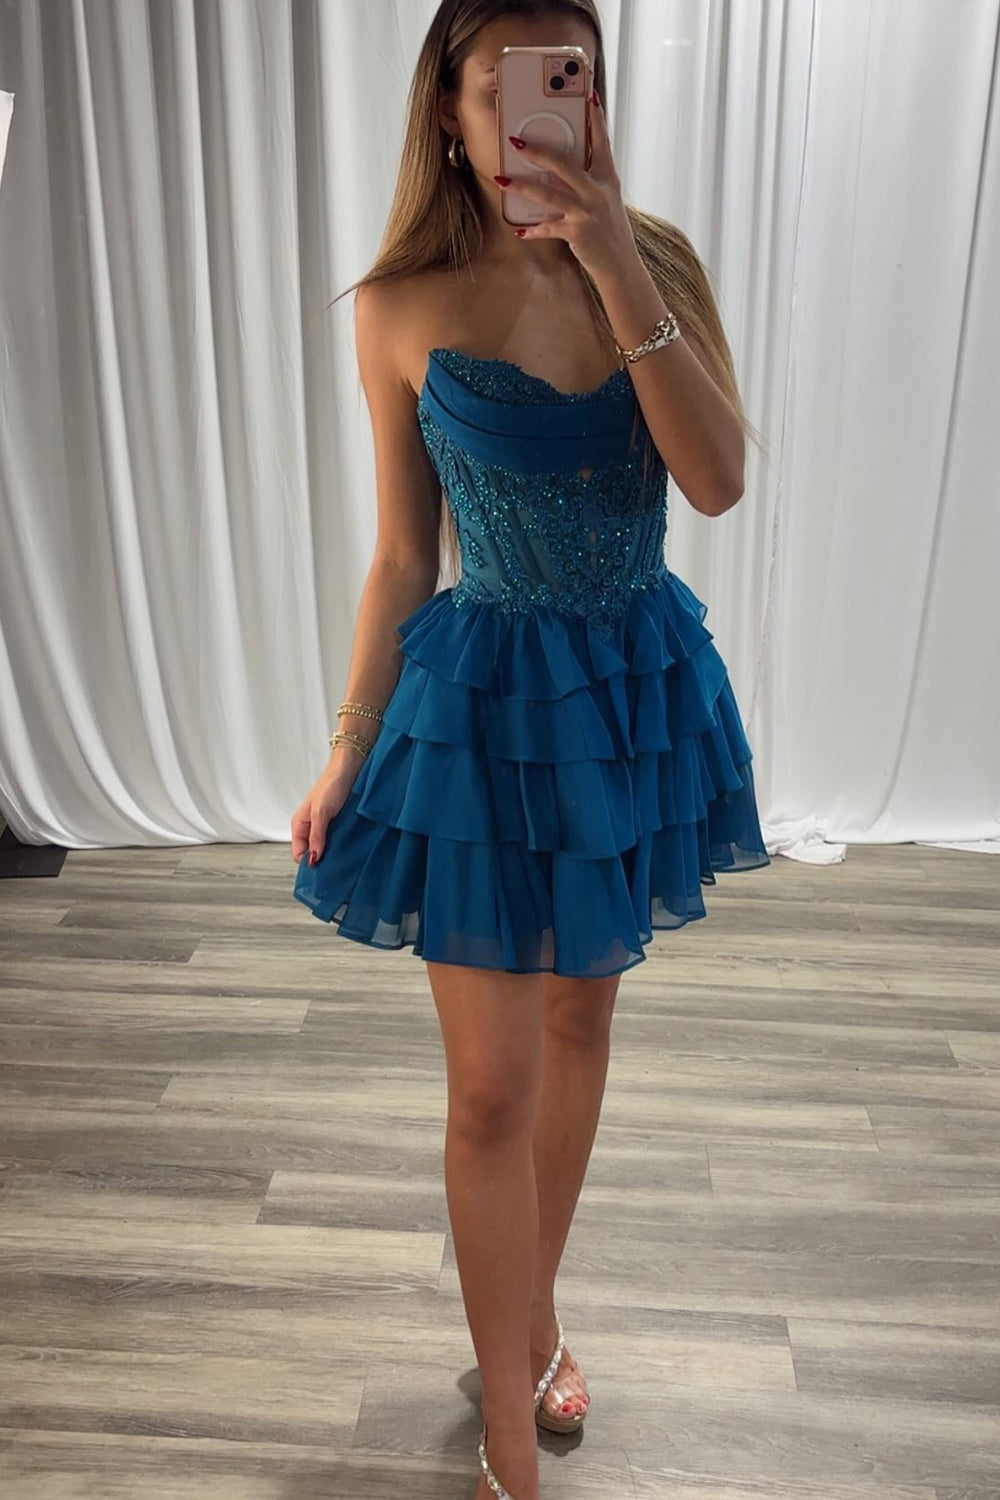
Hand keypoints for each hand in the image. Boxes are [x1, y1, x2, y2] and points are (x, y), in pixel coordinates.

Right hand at [290, 765, 355, 866]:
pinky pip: (336, 841)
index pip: (299, 854)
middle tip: (335, 863)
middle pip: (312, 853)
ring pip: (324, 848)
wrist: (349, 770)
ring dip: (333, 852)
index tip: (323, 868)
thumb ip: (316, 836)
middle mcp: (310, 828)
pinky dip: (341, 844)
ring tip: (343, 854)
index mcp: (299, 825)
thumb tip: (313, 859)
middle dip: (321, 859)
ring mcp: (324, 826)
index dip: (309, 862)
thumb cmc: (331, 785)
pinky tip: (349, 846)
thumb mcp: (321, 812)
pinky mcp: (337, 824)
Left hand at [494, 89, 634, 277]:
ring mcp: (586, 212)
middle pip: (564, 165)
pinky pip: (548, 228)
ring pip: (549, 195)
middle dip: (538, 152)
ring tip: (501, 180)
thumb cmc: (610, 231)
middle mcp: (597, 192)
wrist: (620, 265)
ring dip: (522, 188)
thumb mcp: (606, 200)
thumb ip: (588, 182)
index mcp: (607, 179)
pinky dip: (533, 230)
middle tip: (516, 142)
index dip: (596, 119)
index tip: (590, 94)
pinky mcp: (577, 233)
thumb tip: (560, 167)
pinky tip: (520, 230)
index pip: (602, 142)